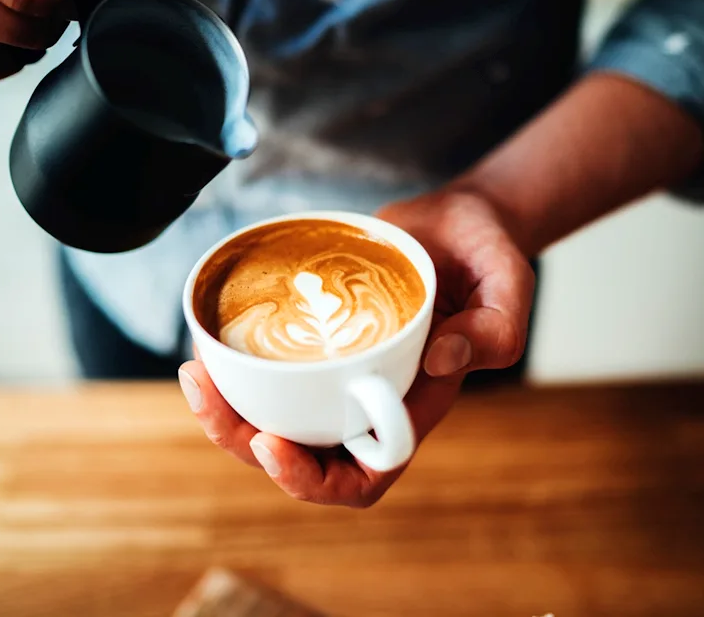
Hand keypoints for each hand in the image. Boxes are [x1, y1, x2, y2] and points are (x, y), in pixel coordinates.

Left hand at [179, 189, 534, 506]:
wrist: (459, 222)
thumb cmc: (488, 260)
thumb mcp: (508, 288)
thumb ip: (495, 329)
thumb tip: (441, 356)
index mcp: (411, 409)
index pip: (362, 477)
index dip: (313, 480)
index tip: (275, 444)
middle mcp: (365, 402)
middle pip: (298, 455)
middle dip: (242, 442)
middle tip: (204, 393)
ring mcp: (335, 373)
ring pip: (271, 416)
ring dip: (226, 409)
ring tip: (195, 372)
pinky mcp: (314, 340)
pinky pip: (266, 370)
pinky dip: (233, 366)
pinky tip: (206, 340)